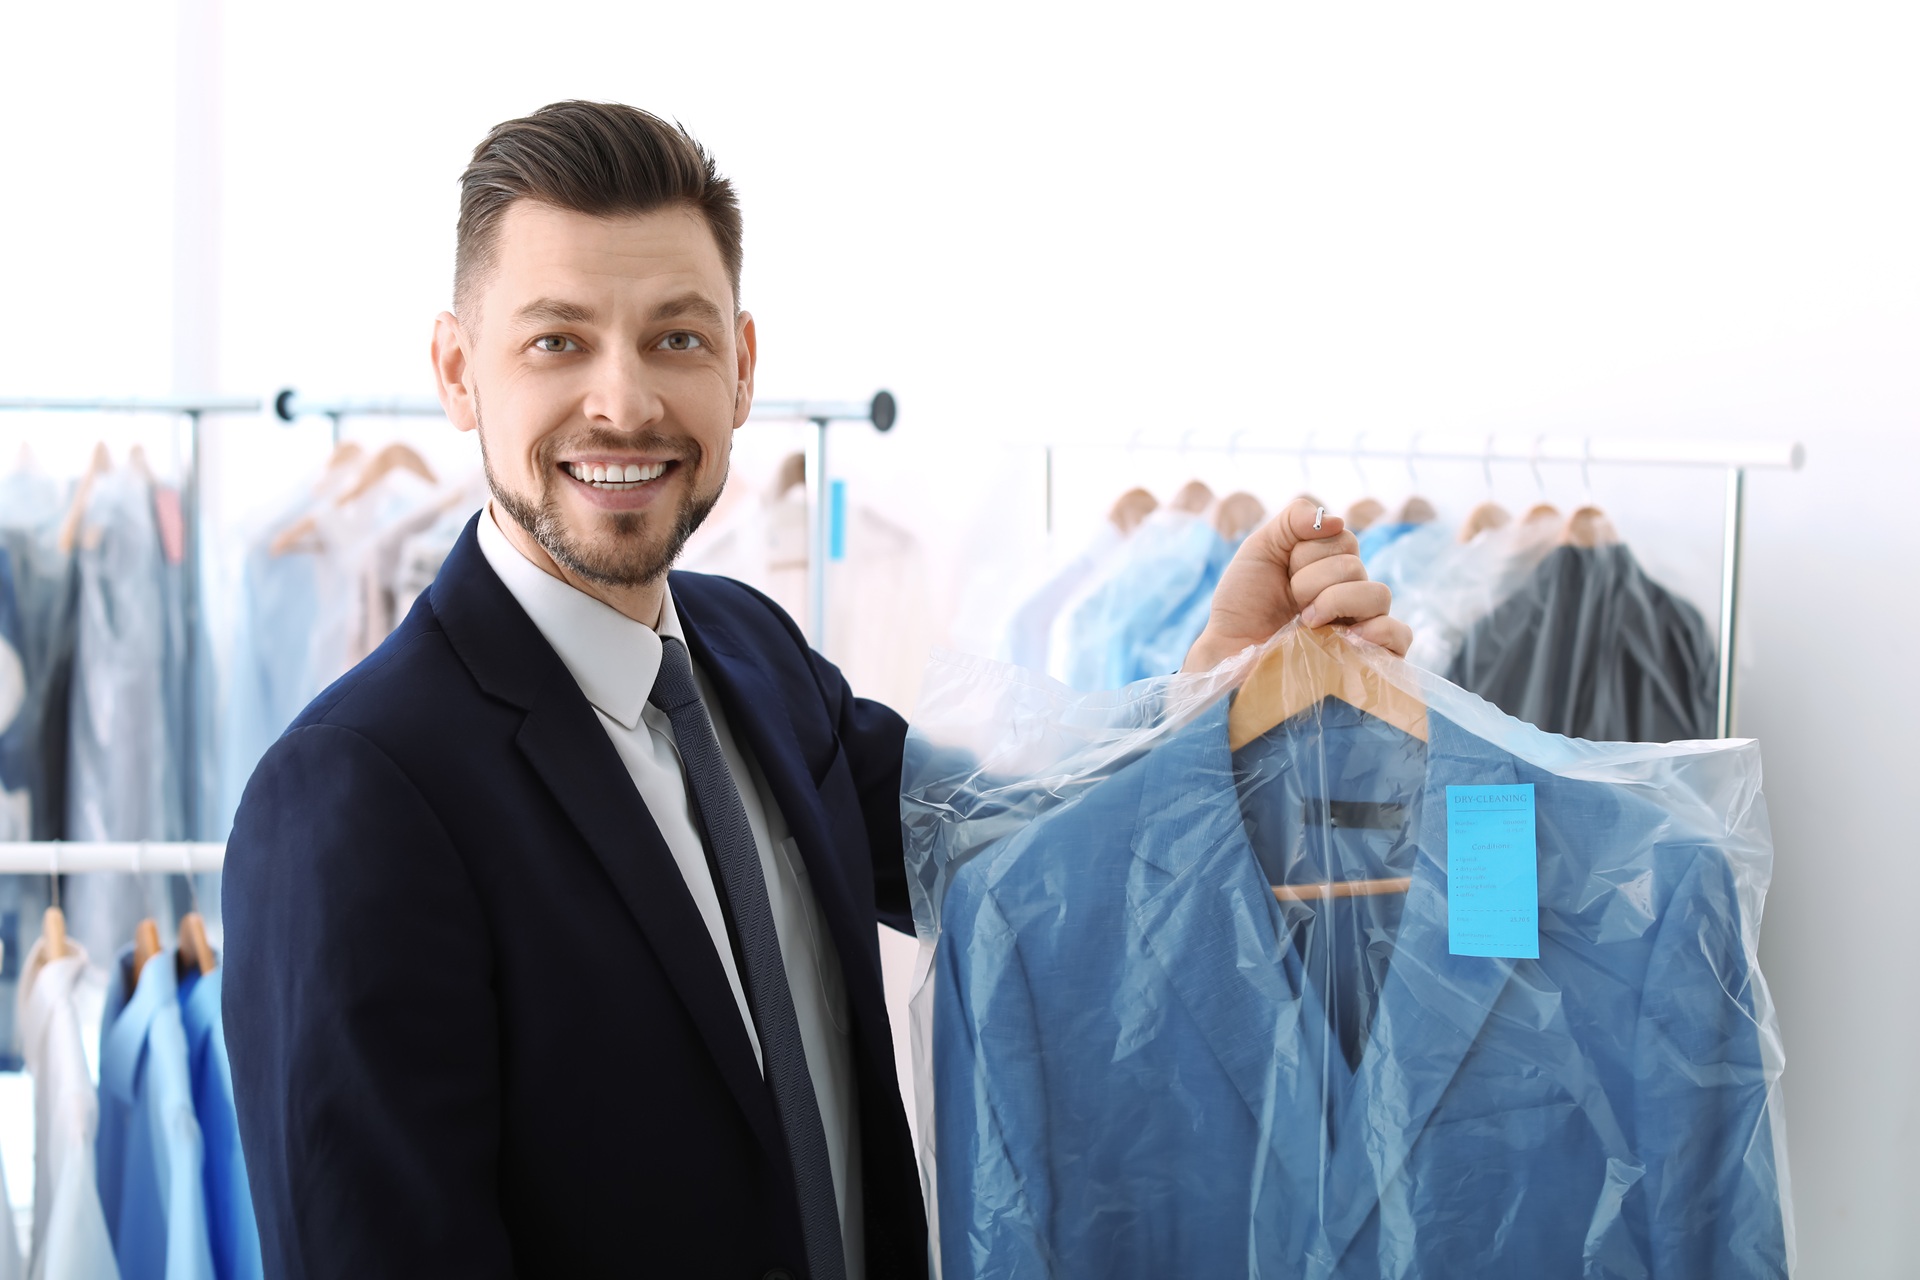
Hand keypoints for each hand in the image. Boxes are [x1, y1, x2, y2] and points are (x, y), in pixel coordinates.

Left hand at [1181, 499, 1411, 673]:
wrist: (1230, 653)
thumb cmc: (1243, 605)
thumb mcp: (1260, 550)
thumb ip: (1293, 520)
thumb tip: (1336, 521)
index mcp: (1332, 568)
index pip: (1345, 540)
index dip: (1308, 552)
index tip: (1284, 574)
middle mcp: (1352, 594)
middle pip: (1356, 567)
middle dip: (1311, 580)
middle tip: (1291, 603)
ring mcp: (1363, 626)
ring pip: (1378, 595)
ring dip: (1334, 601)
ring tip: (1306, 623)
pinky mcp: (1369, 659)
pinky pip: (1401, 635)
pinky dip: (1379, 631)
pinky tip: (1347, 637)